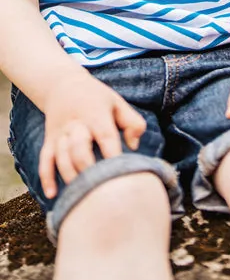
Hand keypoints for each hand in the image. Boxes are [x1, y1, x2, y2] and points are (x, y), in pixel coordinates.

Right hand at [39, 74, 145, 198]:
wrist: (64, 85)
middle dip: (89, 170)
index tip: (120, 174)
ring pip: (61, 158)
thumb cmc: (98, 98)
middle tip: (100, 187)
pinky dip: (46, 178)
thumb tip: (134, 146)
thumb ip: (132, 122)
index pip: (106, 137)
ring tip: (82, 194)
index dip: (113, 155)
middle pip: (79, 150)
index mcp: (97, 115)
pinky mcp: (49, 141)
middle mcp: (76, 125)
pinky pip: (44, 161)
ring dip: (70, 177)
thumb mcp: (118, 103)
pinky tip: (53, 194)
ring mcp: (60, 134)